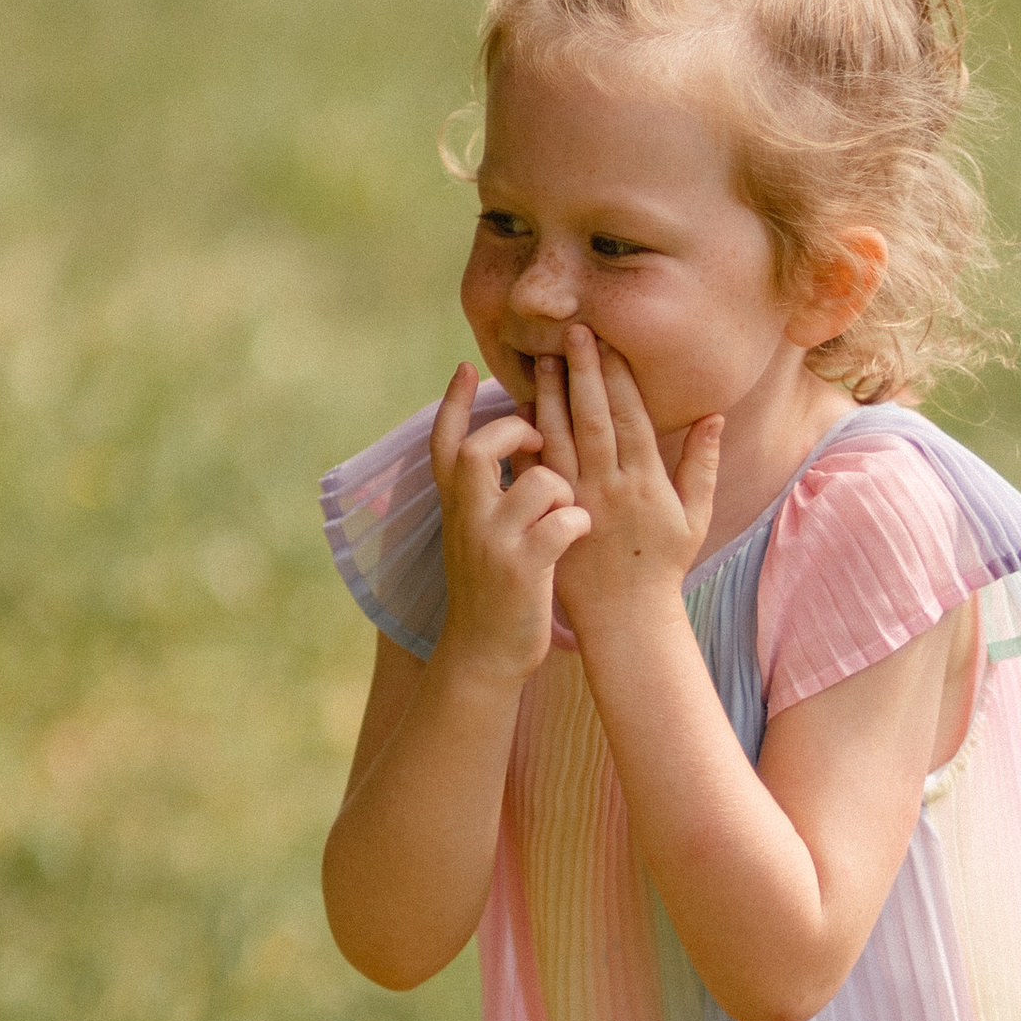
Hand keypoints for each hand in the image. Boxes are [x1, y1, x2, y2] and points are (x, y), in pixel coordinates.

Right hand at [428, 362, 587, 683]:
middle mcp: (467, 519)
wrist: (484, 655)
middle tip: (535, 440)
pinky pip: (563, 522)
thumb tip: (511, 438)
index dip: (452, 403)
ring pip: (537, 482)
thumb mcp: (475, 534)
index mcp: (456, 506)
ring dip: (561, 488)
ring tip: (562, 510)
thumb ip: (486, 491)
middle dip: (514, 433)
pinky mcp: (522, 570)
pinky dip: (577, 524)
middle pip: (479, 448)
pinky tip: (576, 536)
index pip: (443, 442)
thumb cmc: (493, 588)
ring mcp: (492, 544)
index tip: (464, 365)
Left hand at [532, 327, 720, 647]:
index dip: (619, 377)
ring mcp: (580, 503)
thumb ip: (702, 464)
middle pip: (595, 419)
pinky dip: (530, 440)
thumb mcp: (695, 516)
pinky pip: (538, 474)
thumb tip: (715, 416)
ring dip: (552, 398)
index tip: (609, 341)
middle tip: (572, 332)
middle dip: (584, 373)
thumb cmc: (662, 566)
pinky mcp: (554, 518)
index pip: (632, 417)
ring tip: (543, 360)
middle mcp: (612, 488)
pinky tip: (520, 410)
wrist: (626, 618)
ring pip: (563, 440)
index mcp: (648, 482)